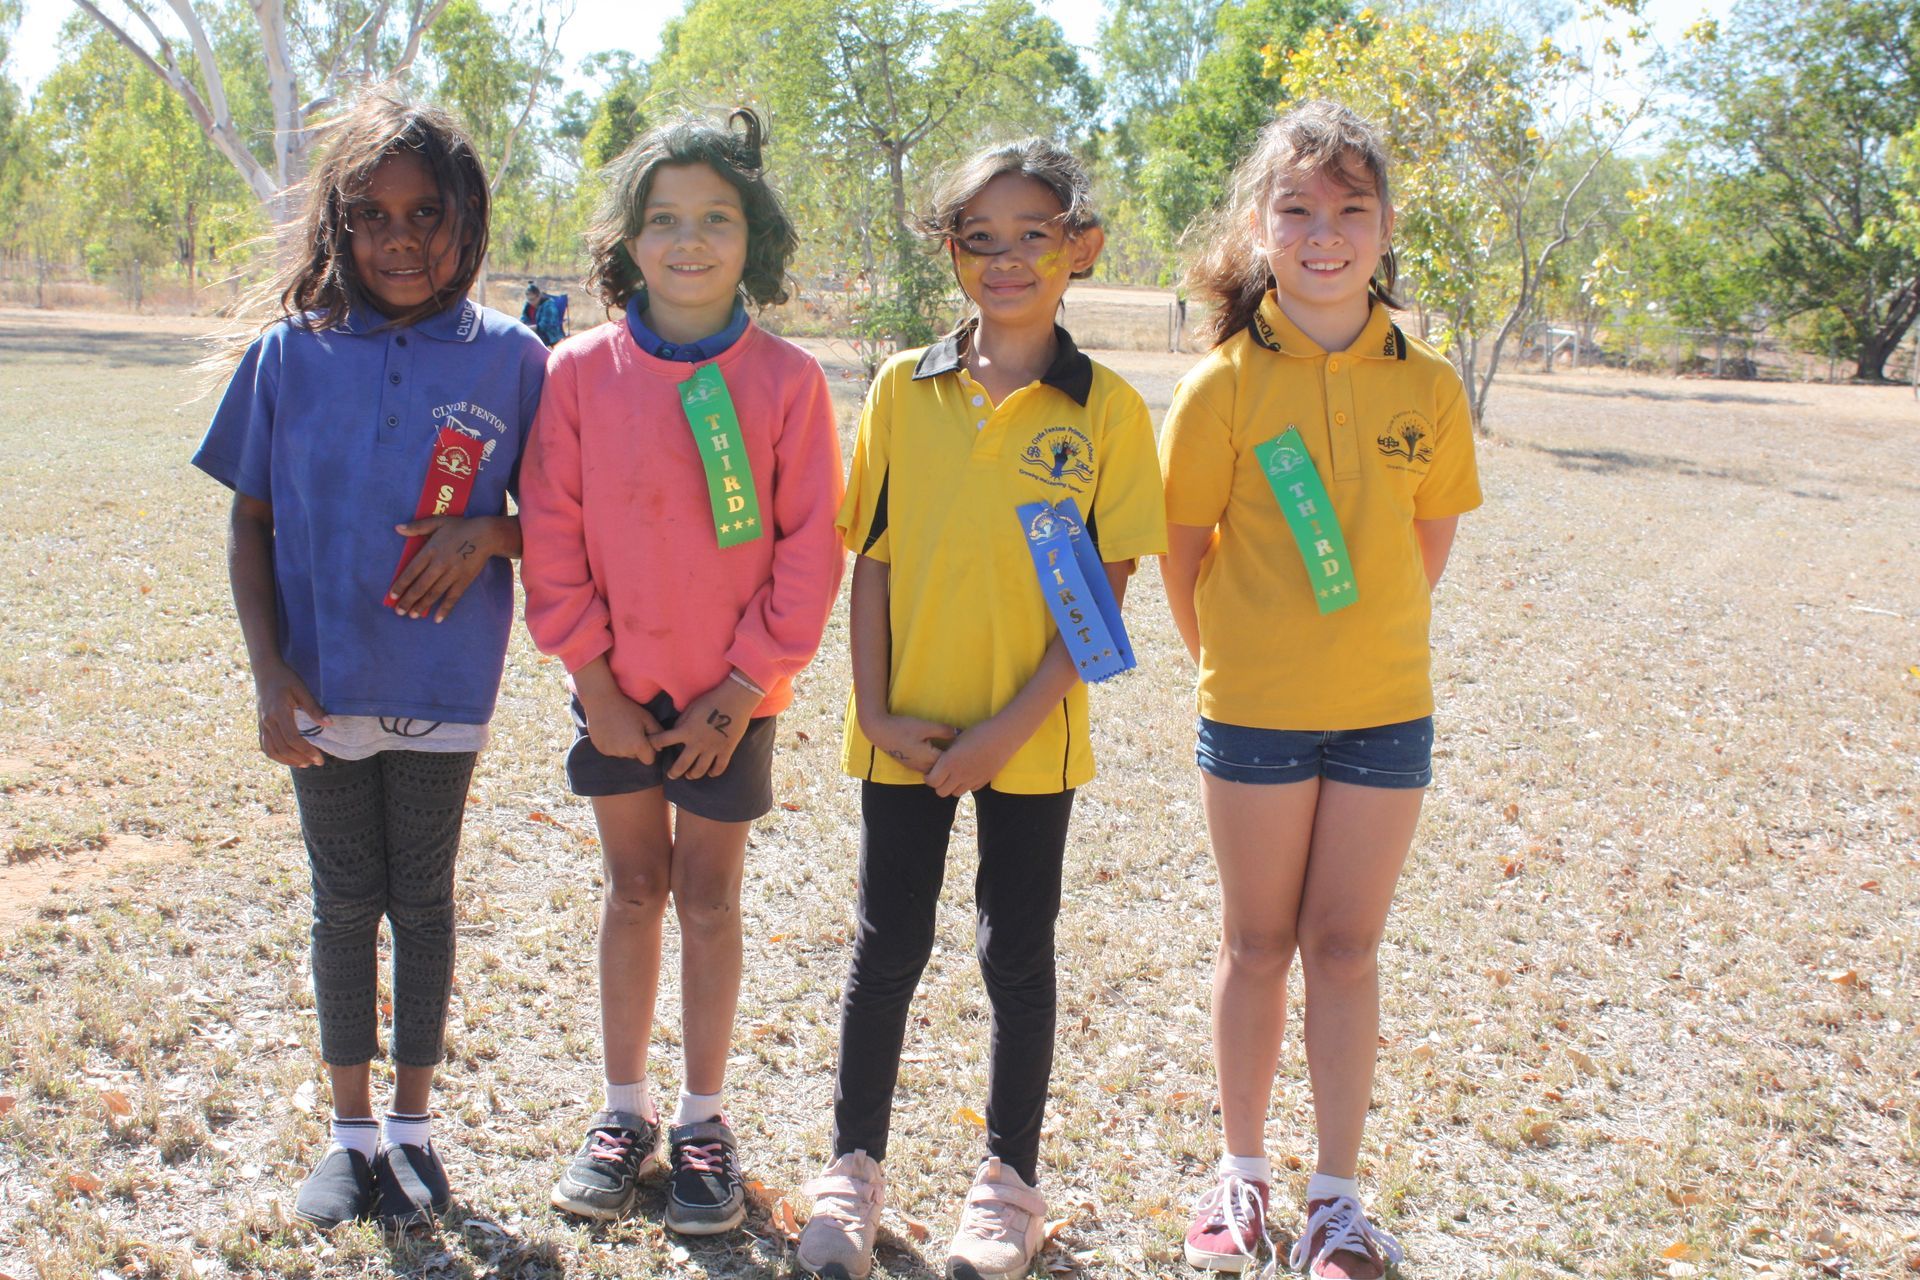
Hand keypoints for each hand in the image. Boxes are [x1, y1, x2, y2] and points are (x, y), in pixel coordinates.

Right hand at [255, 661, 327, 767]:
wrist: (265, 671)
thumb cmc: (286, 678)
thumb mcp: (302, 689)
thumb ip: (314, 708)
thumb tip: (329, 724)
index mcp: (279, 712)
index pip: (292, 739)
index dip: (307, 751)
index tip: (320, 758)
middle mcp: (267, 721)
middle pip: (282, 748)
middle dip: (300, 758)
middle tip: (316, 763)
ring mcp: (261, 724)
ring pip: (270, 750)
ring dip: (287, 760)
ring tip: (303, 764)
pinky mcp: (259, 724)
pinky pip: (264, 745)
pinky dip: (275, 755)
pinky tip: (287, 758)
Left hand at [388, 515, 503, 622]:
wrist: (486, 535)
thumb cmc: (460, 527)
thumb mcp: (437, 522)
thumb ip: (417, 527)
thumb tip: (397, 528)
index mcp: (430, 551)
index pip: (411, 571)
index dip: (401, 585)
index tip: (392, 596)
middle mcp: (439, 565)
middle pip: (420, 586)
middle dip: (408, 600)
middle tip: (398, 611)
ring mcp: (452, 574)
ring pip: (434, 593)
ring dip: (422, 606)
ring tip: (412, 616)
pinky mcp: (464, 581)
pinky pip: (453, 597)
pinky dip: (445, 609)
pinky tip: (437, 619)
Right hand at [581, 688, 663, 764]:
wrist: (601, 701)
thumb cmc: (627, 708)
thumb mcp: (647, 718)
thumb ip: (658, 733)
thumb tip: (660, 748)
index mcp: (637, 745)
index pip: (649, 760)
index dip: (649, 751)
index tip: (645, 739)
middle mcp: (624, 752)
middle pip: (635, 756)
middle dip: (636, 747)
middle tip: (631, 730)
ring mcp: (611, 751)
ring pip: (623, 754)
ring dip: (624, 746)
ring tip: (620, 729)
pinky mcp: (601, 749)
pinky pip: (612, 751)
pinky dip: (613, 745)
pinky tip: (611, 731)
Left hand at [651, 672, 763, 779]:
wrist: (735, 699)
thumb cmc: (711, 700)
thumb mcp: (691, 708)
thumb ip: (681, 722)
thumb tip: (675, 731)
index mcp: (686, 731)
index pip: (663, 740)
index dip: (654, 743)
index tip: (651, 745)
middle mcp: (697, 743)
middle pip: (681, 765)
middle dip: (674, 772)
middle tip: (671, 775)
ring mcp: (712, 748)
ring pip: (699, 770)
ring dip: (693, 775)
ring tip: (690, 775)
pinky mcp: (726, 750)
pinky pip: (719, 767)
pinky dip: (714, 772)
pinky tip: (710, 772)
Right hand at [865, 713, 959, 779]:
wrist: (879, 731)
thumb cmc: (903, 727)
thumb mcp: (925, 726)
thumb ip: (943, 730)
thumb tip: (960, 733)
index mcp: (929, 758)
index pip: (950, 764)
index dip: (961, 757)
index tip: (969, 750)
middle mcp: (923, 766)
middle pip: (944, 771)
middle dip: (954, 764)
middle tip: (966, 755)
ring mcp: (916, 767)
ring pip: (936, 771)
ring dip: (944, 765)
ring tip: (955, 756)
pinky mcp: (911, 764)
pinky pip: (928, 768)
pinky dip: (935, 764)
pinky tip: (940, 755)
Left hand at [923, 717, 1019, 797]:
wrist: (1003, 737)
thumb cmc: (978, 733)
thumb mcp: (957, 739)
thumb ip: (947, 753)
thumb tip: (939, 760)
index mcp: (950, 762)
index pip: (931, 781)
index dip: (929, 778)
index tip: (931, 771)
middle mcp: (959, 774)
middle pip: (941, 792)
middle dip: (939, 785)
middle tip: (942, 775)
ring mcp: (972, 780)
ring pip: (955, 793)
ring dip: (953, 786)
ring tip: (956, 775)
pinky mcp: (984, 781)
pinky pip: (970, 789)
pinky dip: (966, 785)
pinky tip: (969, 773)